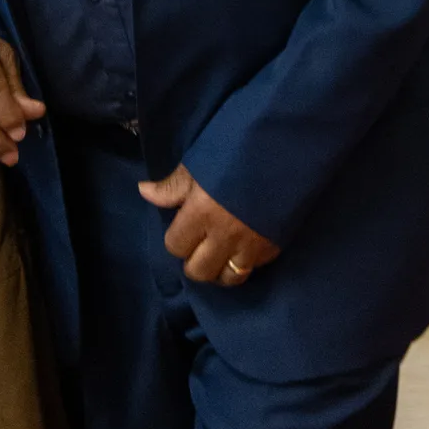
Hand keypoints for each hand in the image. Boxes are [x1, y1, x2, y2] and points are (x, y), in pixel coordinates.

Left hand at [138, 164, 278, 285]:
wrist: (284, 149)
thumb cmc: (236, 150)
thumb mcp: (199, 164)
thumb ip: (172, 186)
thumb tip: (143, 191)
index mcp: (201, 213)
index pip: (175, 246)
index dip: (176, 238)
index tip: (184, 226)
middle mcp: (224, 236)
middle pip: (198, 271)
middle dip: (194, 260)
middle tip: (199, 243)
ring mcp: (250, 246)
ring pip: (227, 279)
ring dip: (219, 269)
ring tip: (219, 253)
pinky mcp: (273, 248)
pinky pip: (253, 269)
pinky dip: (244, 263)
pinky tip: (242, 248)